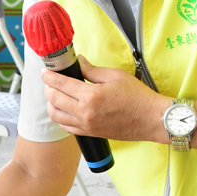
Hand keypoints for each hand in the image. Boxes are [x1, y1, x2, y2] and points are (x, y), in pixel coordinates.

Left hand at [42, 58, 170, 142]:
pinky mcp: (89, 133)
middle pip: (54, 99)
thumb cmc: (137, 97)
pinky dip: (60, 117)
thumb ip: (92, 70)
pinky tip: (63, 109)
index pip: (61, 84)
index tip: (45, 72)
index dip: (49, 77)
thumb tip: (79, 62)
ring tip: (54, 95)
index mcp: (91, 96)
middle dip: (48, 88)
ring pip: (56, 115)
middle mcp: (84, 113)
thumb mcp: (114, 76)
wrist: (151, 119)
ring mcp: (85, 125)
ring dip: (51, 104)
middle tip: (49, 81)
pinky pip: (66, 127)